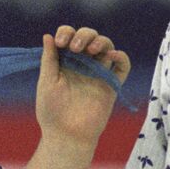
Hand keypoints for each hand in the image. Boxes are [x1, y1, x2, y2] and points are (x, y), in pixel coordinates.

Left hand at [36, 26, 130, 146]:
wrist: (67, 135)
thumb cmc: (52, 111)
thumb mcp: (47, 81)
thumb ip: (49, 58)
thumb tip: (47, 35)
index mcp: (65, 61)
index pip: (69, 37)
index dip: (66, 33)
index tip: (60, 43)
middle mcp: (82, 63)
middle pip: (90, 37)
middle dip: (84, 35)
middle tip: (75, 47)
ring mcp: (98, 73)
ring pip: (107, 47)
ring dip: (101, 41)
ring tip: (90, 50)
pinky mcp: (111, 84)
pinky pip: (122, 66)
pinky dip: (121, 57)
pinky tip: (112, 55)